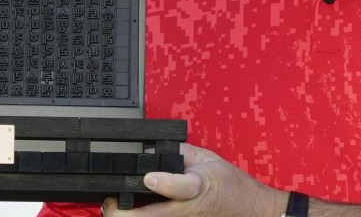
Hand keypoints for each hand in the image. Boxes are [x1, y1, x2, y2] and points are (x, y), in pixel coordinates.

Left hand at [101, 144, 286, 216]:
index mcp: (198, 187)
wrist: (249, 211)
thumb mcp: (207, 158)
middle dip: (122, 212)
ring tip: (116, 207)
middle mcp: (187, 212)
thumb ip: (178, 152)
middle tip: (111, 200)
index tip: (148, 177)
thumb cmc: (230, 186)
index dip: (163, 182)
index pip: (181, 187)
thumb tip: (150, 150)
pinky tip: (133, 213)